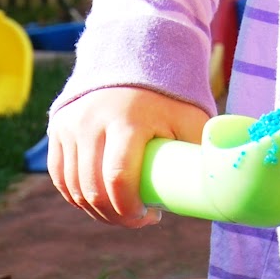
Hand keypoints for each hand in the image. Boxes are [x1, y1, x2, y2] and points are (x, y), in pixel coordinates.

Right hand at [48, 87, 209, 226]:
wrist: (134, 58)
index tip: (148, 217)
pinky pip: (60, 178)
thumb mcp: (191, 120)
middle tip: (137, 220)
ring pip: (75, 189)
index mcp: (128, 120)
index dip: (129, 210)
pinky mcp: (57, 128)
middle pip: (94, 190)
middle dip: (115, 217)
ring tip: (121, 212)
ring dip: (97, 212)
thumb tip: (221, 193)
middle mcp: (92, 121)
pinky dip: (77, 198)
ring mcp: (70, 124)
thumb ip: (202, 153)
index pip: (119, 179)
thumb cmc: (170, 99)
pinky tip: (98, 203)